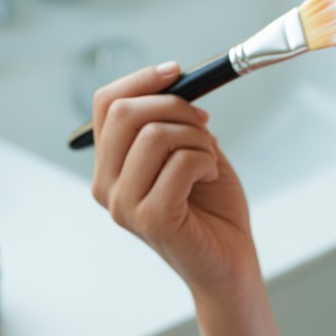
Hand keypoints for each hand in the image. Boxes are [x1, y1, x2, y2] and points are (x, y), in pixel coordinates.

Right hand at [91, 61, 258, 298]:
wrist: (230, 264)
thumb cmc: (211, 207)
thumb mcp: (187, 149)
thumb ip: (171, 120)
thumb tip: (172, 80)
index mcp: (109, 166)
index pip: (105, 104)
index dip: (141, 79)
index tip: (176, 71)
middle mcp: (106, 186)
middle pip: (124, 113)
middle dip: (174, 105)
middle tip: (203, 123)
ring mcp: (124, 205)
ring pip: (155, 134)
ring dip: (196, 138)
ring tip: (209, 160)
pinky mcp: (151, 218)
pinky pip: (181, 162)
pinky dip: (206, 161)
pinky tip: (210, 179)